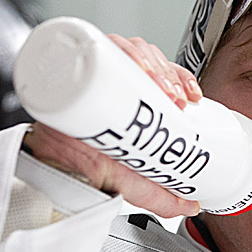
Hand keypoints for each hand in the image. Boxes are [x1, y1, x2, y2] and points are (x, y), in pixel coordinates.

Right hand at [22, 34, 202, 217]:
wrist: (59, 172)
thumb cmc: (92, 168)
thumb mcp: (139, 184)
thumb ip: (166, 197)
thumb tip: (192, 205)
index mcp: (137, 99)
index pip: (166, 75)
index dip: (183, 79)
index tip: (192, 96)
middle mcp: (119, 83)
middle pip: (150, 59)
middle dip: (168, 73)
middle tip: (175, 98)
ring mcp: (99, 74)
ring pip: (130, 49)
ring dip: (149, 60)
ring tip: (157, 84)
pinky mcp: (78, 70)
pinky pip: (100, 46)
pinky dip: (119, 47)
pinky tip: (132, 62)